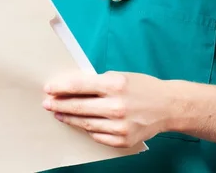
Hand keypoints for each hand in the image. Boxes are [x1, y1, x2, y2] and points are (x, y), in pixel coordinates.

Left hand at [43, 71, 172, 147]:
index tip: (48, 88)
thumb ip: (98, 82)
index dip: (61, 87)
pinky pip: (97, 135)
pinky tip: (80, 124)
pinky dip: (88, 129)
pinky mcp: (123, 140)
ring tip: (59, 113)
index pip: (79, 85)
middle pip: (79, 106)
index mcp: (115, 84)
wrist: (168, 107)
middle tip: (47, 103)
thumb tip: (71, 88)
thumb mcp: (121, 76)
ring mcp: (120, 125)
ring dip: (69, 118)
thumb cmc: (143, 88)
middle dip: (59, 104)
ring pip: (85, 123)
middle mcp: (117, 106)